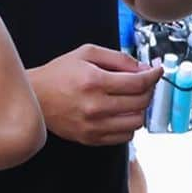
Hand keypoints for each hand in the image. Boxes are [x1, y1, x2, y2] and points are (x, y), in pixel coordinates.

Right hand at [29, 44, 162, 144]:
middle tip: (144, 83)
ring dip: (140, 109)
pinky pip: (124, 137)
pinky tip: (122, 114)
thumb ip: (118, 58)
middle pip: (141, 102)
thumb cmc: (58, 74)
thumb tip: (143, 68)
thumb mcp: (86, 54)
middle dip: (148, 89)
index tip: (157, 70)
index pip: (138, 82)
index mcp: (95, 82)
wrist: (34, 97)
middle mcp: (95, 106)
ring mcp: (93, 126)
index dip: (153, 75)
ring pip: (136, 122)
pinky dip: (129, 125)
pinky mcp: (91, 139)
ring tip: (133, 99)